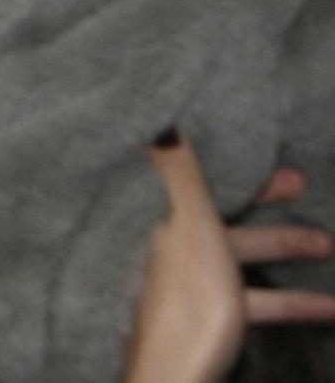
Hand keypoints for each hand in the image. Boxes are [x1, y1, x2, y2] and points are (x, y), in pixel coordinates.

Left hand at [126, 131, 334, 382]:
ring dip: (290, 250)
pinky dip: (293, 300)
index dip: (234, 166)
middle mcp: (175, 245)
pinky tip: (332, 308)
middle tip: (307, 185)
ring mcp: (192, 282)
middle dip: (269, 202)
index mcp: (169, 220)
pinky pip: (257, 299)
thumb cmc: (189, 300)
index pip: (202, 180)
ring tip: (333, 247)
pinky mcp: (211, 316)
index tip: (261, 149)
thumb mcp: (191, 230)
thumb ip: (181, 175)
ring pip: (246, 257)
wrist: (176, 376)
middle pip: (228, 215)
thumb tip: (158, 118)